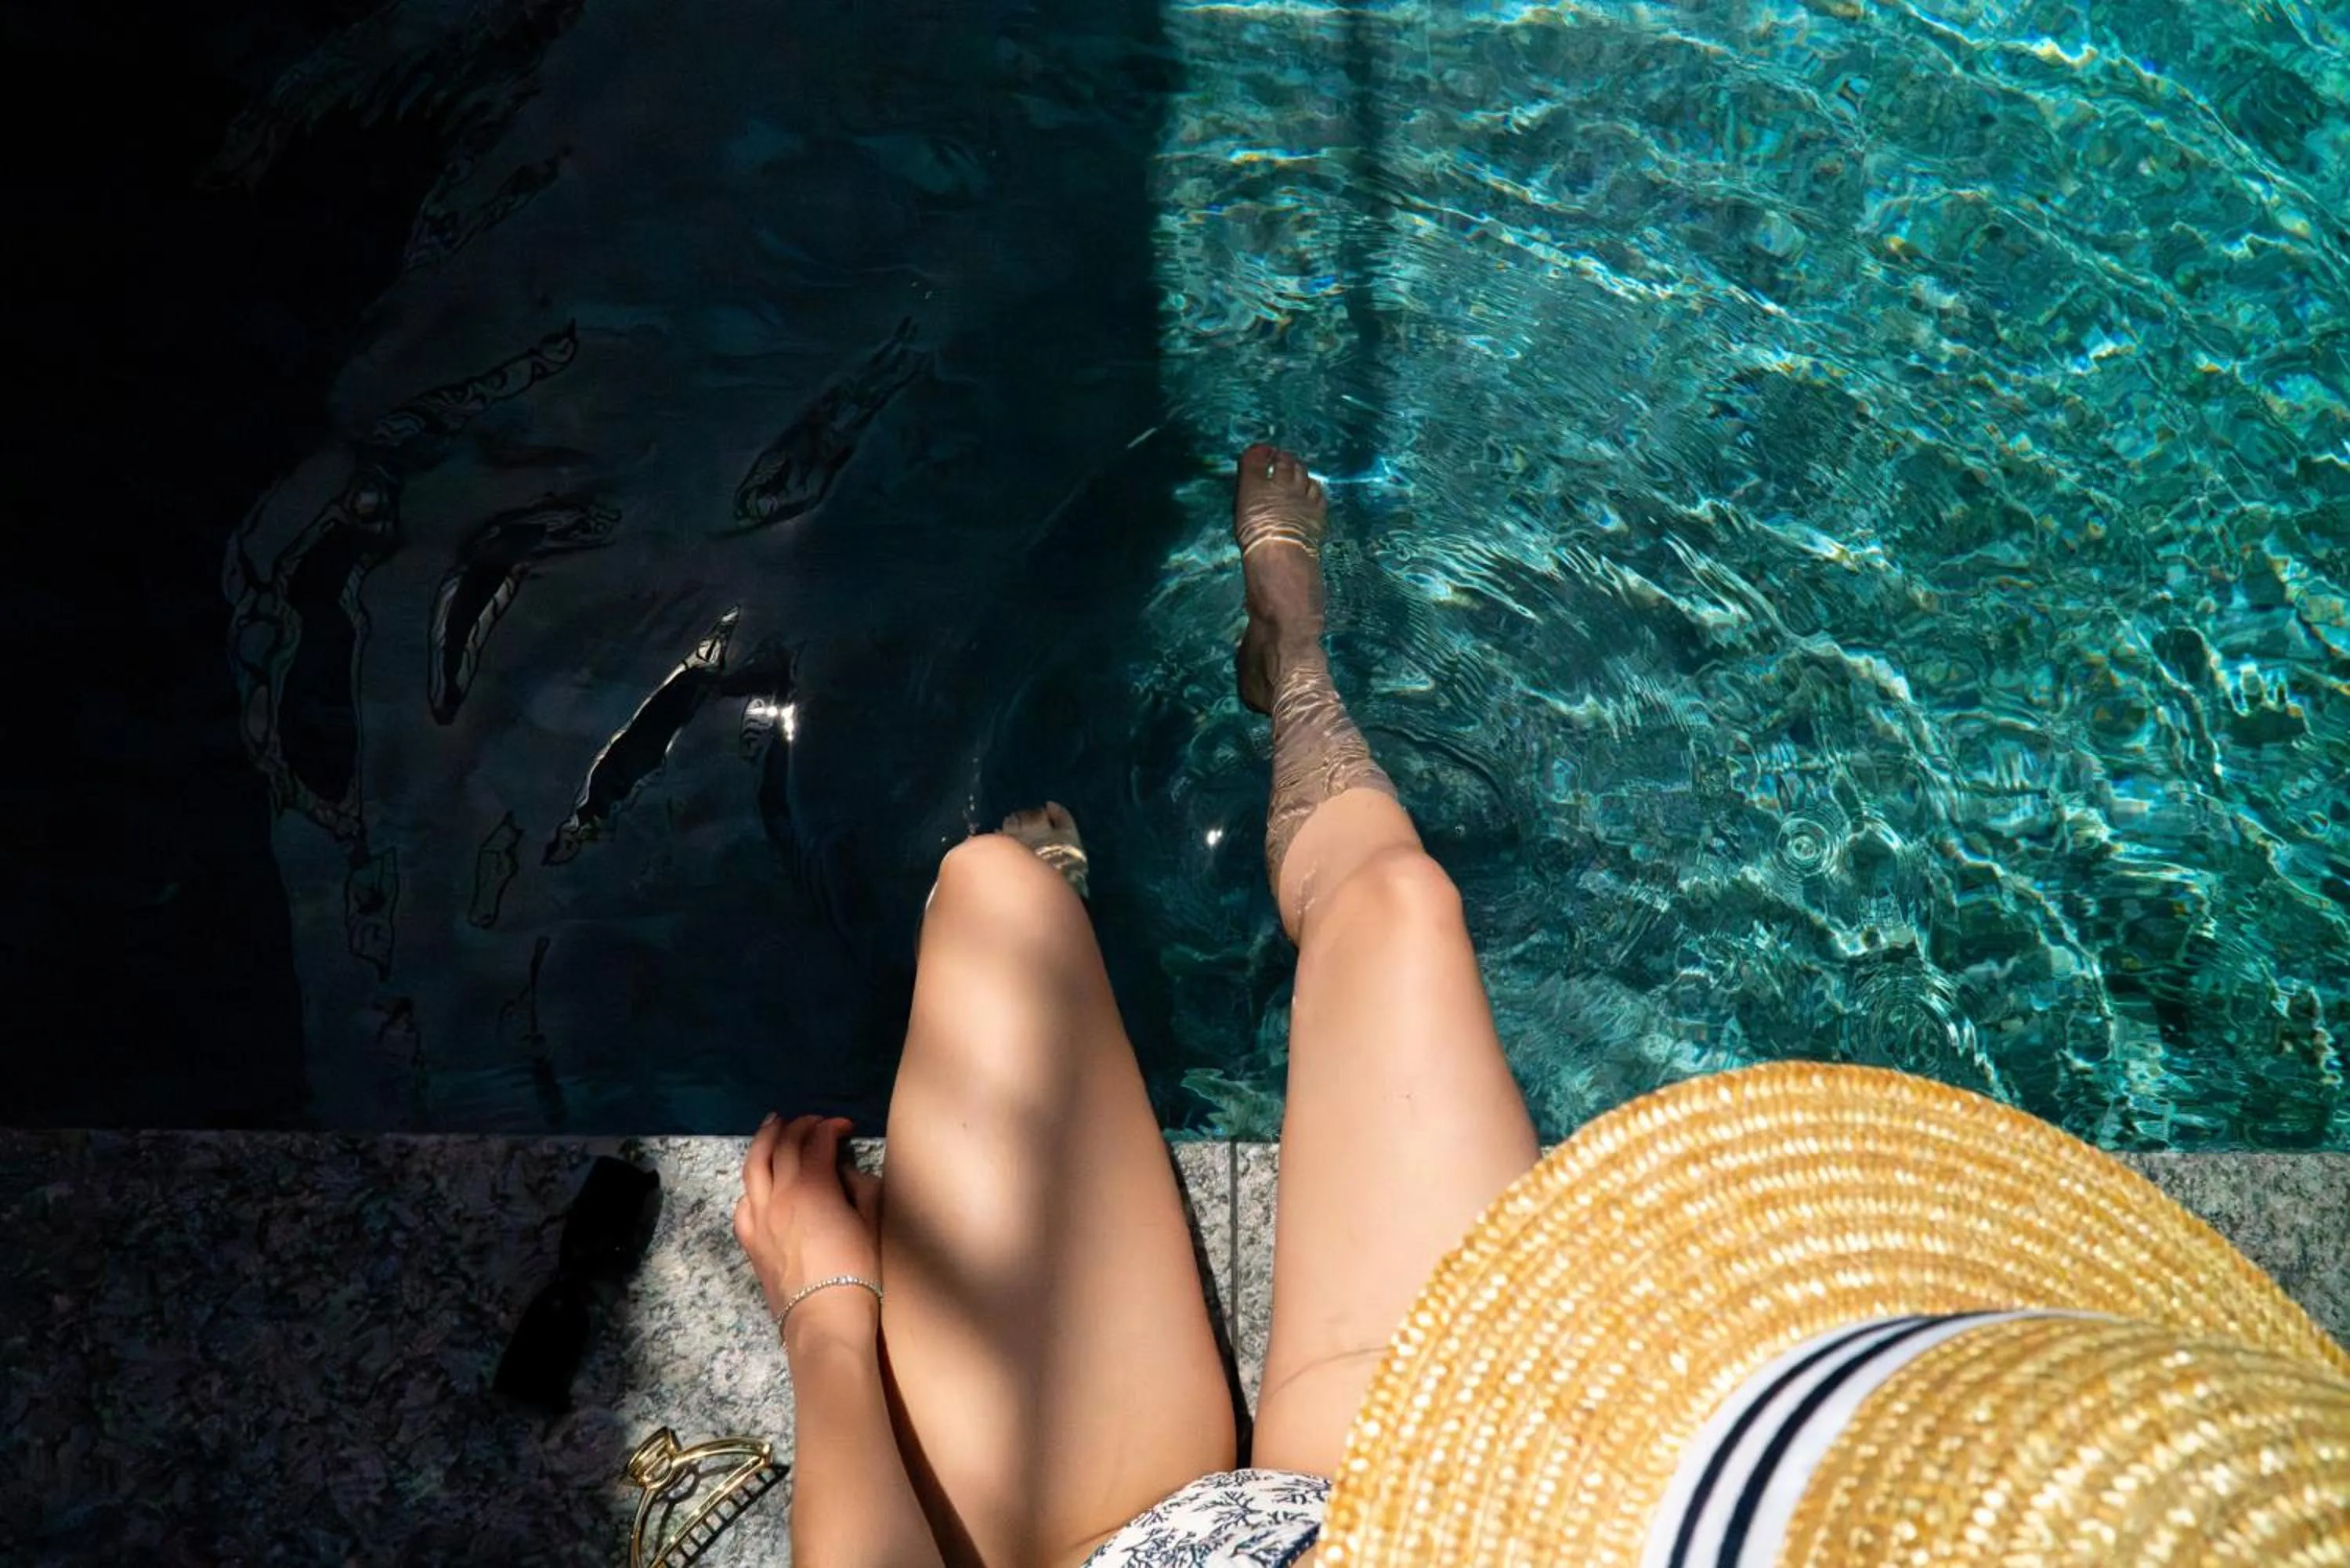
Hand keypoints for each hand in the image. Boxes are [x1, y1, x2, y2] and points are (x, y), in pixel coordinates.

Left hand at [735, 1114, 882, 1339]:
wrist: (825, 1317)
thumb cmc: (857, 1270)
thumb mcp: (871, 1222)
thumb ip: (860, 1188)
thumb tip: (845, 1173)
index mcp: (813, 1186)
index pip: (817, 1140)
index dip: (831, 1126)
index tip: (845, 1126)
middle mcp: (780, 1194)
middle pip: (783, 1145)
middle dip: (798, 1126)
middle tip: (811, 1121)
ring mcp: (760, 1217)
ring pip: (753, 1166)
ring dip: (764, 1140)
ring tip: (772, 1125)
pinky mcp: (751, 1240)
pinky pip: (743, 1203)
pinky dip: (752, 1186)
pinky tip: (759, 1184)